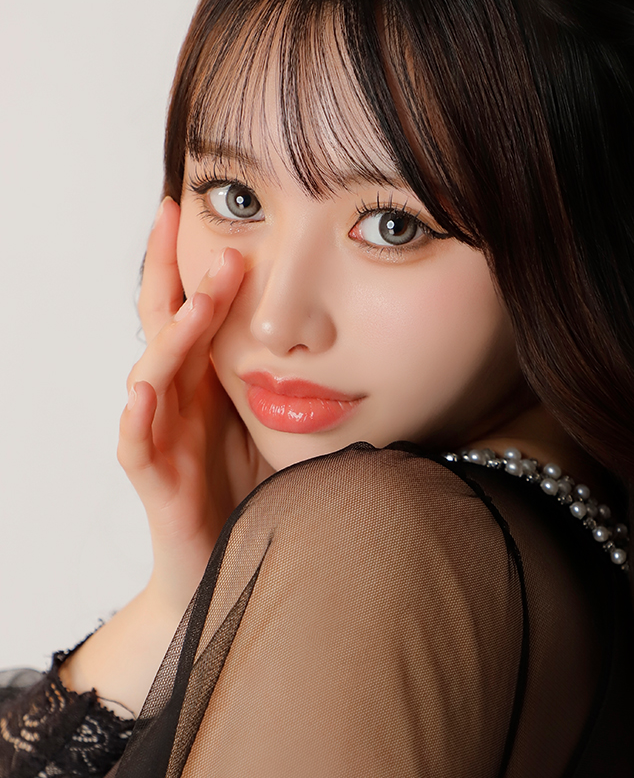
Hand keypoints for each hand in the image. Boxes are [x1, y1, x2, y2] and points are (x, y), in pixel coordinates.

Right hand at [117, 197, 269, 623]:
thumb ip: (299, 384)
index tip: (198, 208)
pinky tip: (143, 394)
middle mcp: (180, 403)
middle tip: (211, 236)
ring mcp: (164, 440)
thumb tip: (352, 340)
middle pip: (170, 328)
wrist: (223, 569)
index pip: (194, 311)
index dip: (193, 264)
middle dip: (186, 281)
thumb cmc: (254, 495)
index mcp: (208, 384)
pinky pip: (138, 447)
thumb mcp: (280, 427)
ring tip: (195, 304)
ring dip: (173, 337)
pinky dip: (138, 419)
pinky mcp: (158, 484)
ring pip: (153, 375)